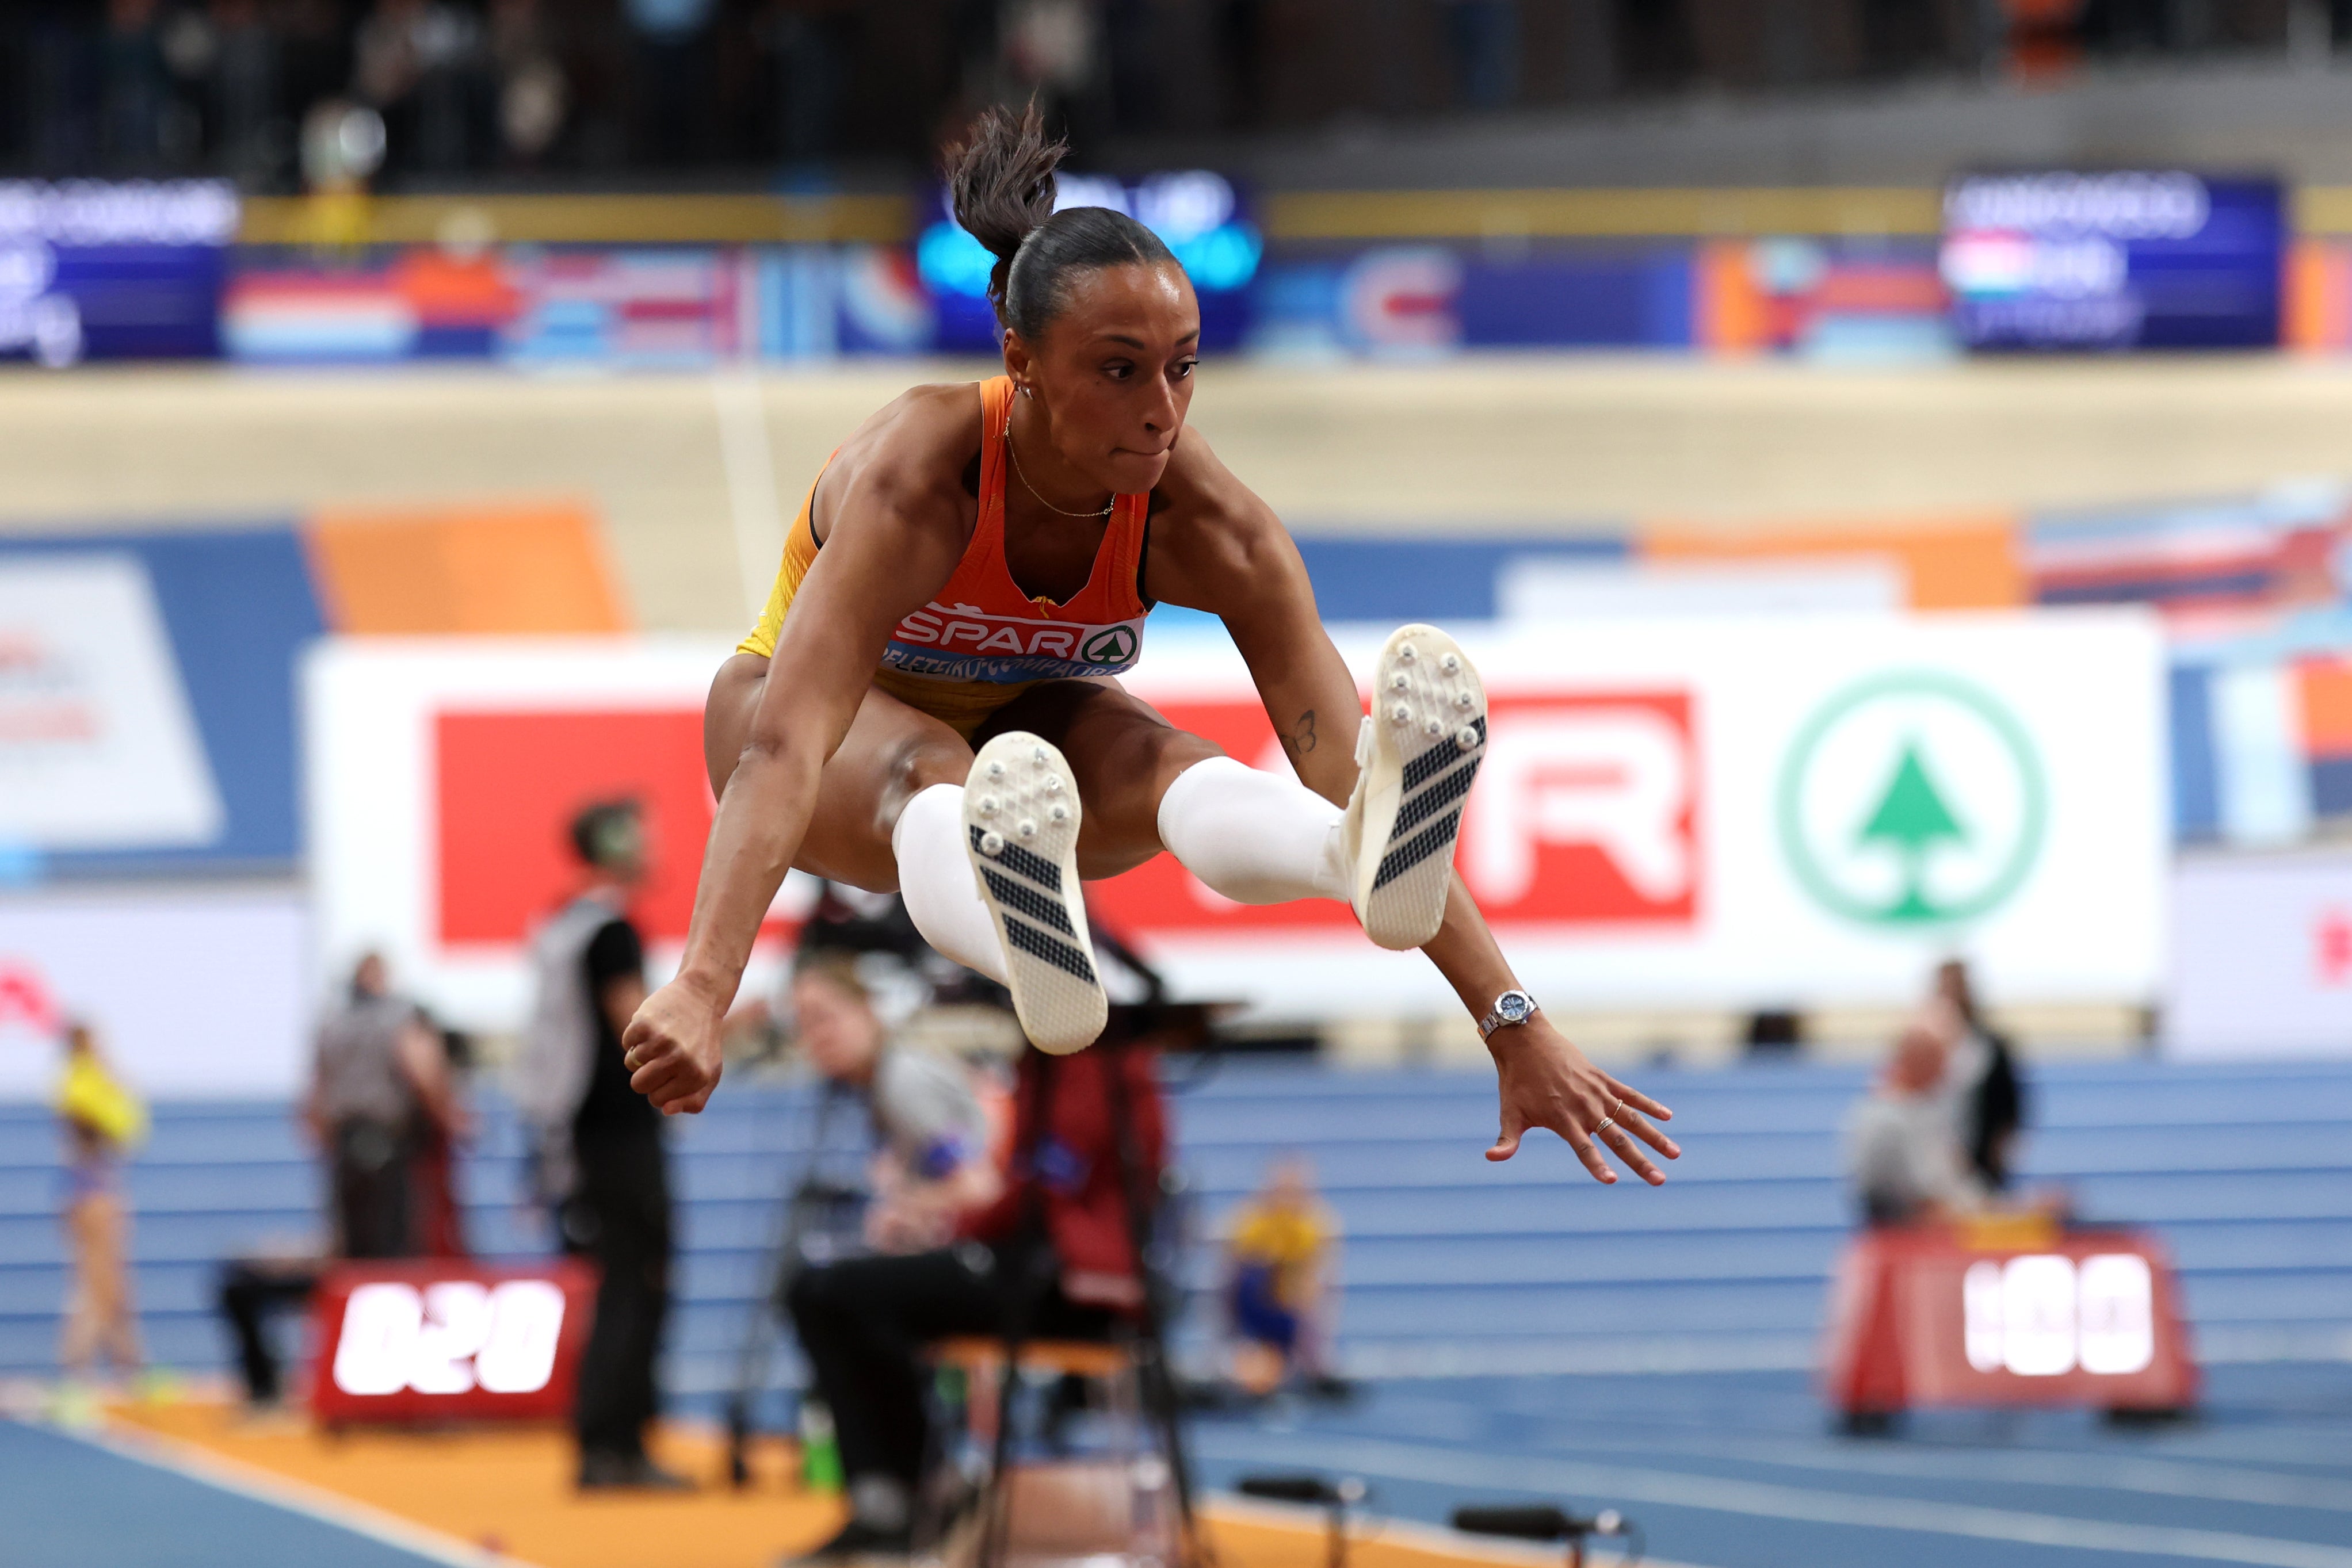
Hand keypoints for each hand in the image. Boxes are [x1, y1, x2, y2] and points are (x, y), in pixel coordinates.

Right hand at [624, 976, 726, 1115]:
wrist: (701, 996)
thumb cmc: (702, 1040)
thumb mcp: (708, 1073)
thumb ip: (694, 1100)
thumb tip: (666, 1110)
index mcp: (697, 1076)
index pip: (657, 1100)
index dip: (660, 1086)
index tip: (672, 1070)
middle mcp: (680, 1060)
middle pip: (638, 1085)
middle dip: (645, 1072)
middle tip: (663, 1054)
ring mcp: (662, 1041)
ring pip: (630, 1063)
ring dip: (641, 1052)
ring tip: (661, 1037)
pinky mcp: (645, 1024)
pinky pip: (626, 1043)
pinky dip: (635, 1035)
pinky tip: (654, 1025)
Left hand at [1485, 1016, 1679, 1183]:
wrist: (1524, 1041)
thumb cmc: (1516, 1081)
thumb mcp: (1510, 1111)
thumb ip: (1507, 1139)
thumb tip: (1491, 1158)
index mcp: (1563, 1119)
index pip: (1583, 1148)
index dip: (1595, 1164)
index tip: (1611, 1180)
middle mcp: (1584, 1107)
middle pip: (1617, 1138)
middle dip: (1639, 1161)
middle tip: (1659, 1180)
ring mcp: (1597, 1092)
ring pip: (1631, 1118)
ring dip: (1654, 1136)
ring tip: (1675, 1154)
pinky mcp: (1603, 1078)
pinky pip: (1630, 1094)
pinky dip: (1649, 1105)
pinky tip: (1668, 1117)